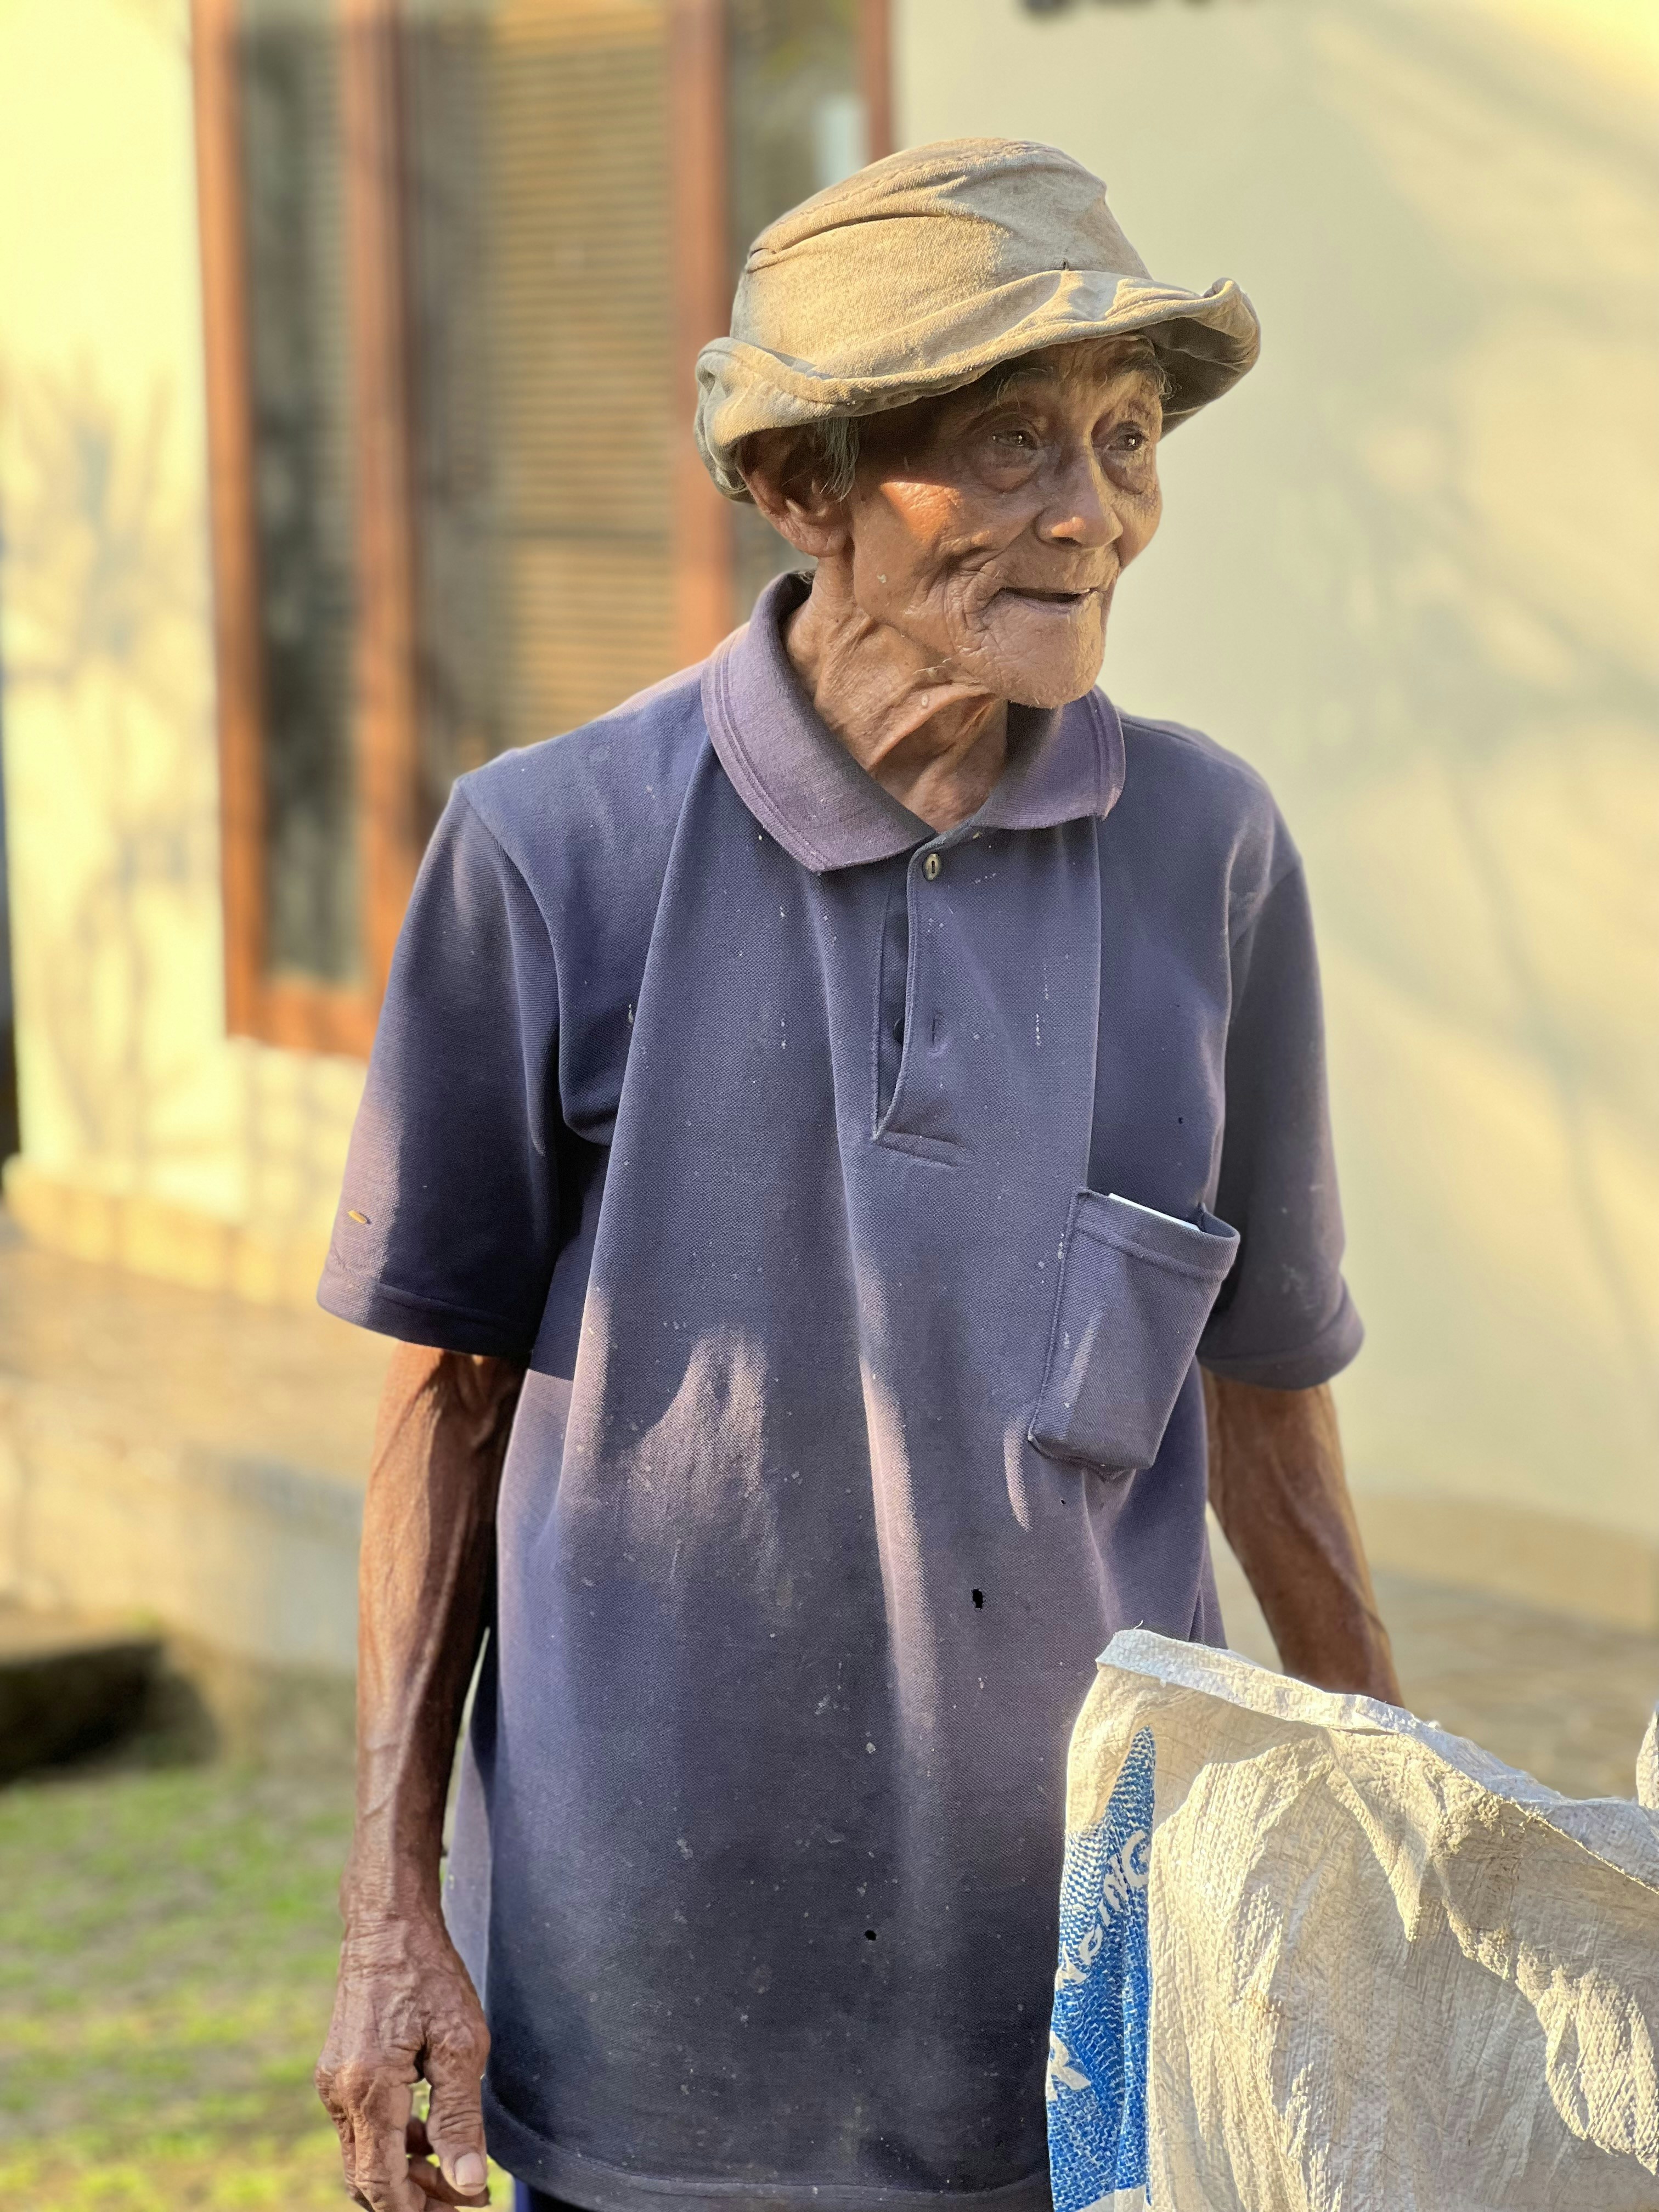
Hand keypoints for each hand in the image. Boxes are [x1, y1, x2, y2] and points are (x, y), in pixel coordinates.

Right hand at [316, 1912, 491, 2209]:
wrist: (387, 1922)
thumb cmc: (429, 1975)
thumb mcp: (460, 2044)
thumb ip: (461, 2119)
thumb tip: (468, 2184)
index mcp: (367, 2090)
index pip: (382, 2184)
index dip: (420, 2210)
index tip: (465, 2210)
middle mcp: (338, 2094)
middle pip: (368, 2180)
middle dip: (417, 2199)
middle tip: (469, 2197)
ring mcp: (332, 2083)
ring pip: (364, 2157)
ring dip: (408, 2173)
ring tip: (459, 2173)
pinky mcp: (337, 2072)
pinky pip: (362, 2128)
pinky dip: (395, 2143)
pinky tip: (433, 2134)